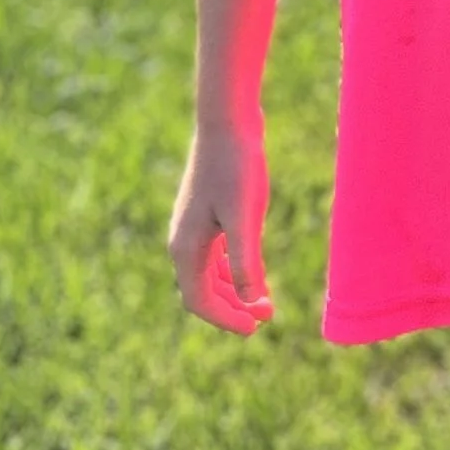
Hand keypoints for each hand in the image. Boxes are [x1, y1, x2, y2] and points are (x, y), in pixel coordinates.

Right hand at [168, 118, 273, 332]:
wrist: (228, 121)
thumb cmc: (237, 167)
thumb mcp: (246, 217)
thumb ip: (245, 260)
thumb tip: (249, 300)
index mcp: (185, 248)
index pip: (199, 301)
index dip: (226, 319)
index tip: (257, 328)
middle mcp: (183, 241)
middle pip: (202, 291)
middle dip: (232, 308)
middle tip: (266, 317)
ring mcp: (193, 227)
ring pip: (209, 274)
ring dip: (233, 291)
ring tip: (264, 301)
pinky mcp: (207, 213)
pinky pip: (215, 254)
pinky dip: (232, 270)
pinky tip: (255, 271)